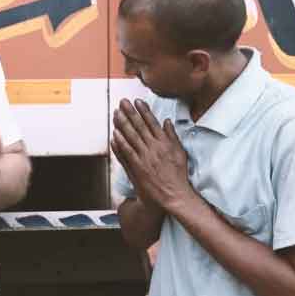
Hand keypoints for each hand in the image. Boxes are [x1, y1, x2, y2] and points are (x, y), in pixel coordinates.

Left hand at [110, 98, 194, 212]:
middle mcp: (154, 148)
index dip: (144, 111)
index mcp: (165, 143)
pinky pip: (126, 152)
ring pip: (131, 137)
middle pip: (139, 126)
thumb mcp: (180, 152)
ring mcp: (144, 157)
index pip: (152, 123)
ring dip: (122, 124)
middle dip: (130, 112)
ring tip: (116, 113)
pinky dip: (120, 143)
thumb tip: (166, 121)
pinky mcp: (137, 167)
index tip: (137, 101)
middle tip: (122, 102)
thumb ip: (172, 136)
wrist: (174, 194)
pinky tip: (114, 133)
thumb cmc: (178, 174)